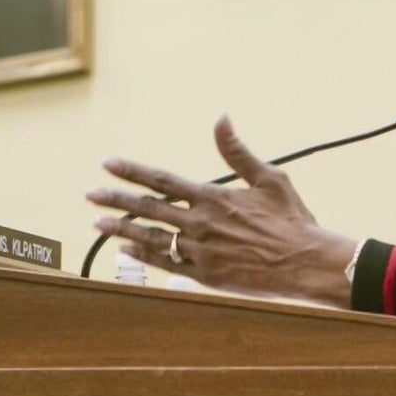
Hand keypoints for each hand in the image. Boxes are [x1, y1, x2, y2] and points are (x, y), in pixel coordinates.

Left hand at [87, 115, 357, 306]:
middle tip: (90, 194)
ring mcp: (200, 252)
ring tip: (97, 225)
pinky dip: (143, 257)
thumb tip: (221, 119)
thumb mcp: (270, 178)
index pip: (162, 180)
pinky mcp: (205, 276)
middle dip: (115, 200)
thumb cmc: (291, 220)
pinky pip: (166, 265)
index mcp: (213, 197)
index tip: (108, 164)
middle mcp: (200, 223)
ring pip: (150, 238)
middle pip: (147, 208)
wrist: (305, 263)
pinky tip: (127, 251)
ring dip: (121, 230)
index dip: (133, 171)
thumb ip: (237, 152)